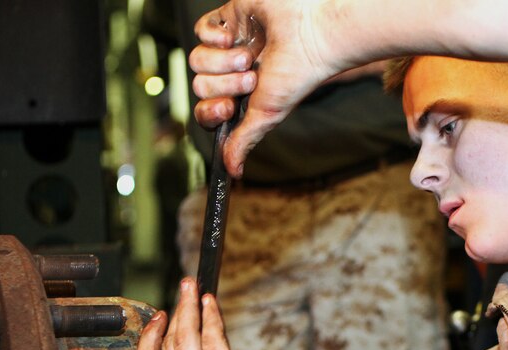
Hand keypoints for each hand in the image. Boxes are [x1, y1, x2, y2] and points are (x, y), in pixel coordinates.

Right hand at [135, 278, 295, 349]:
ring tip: (193, 290)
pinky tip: (211, 305)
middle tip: (183, 290)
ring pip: (185, 334)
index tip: (157, 319)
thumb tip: (187, 340)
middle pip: (168, 343)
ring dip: (189, 306)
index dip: (148, 336)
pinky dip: (210, 315)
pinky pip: (211, 334)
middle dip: (176, 311)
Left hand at [190, 0, 338, 175]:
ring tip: (249, 56)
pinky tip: (234, 36)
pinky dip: (213, 36)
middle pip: (200, 86)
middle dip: (225, 84)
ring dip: (222, 61)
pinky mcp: (229, 19)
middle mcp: (233, 73)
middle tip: (251, 77)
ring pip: (197, 60)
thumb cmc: (297, 73)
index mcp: (242, 98)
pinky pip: (200, 31)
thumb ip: (244, 140)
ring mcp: (229, 46)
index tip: (228, 108)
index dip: (210, 112)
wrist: (310, 34)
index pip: (207, 111)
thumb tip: (232, 172)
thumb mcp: (267, 115)